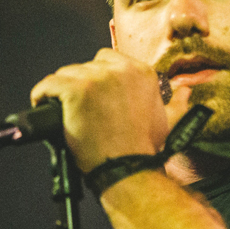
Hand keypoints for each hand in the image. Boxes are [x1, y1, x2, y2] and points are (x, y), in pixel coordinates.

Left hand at [30, 48, 168, 172]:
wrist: (128, 169)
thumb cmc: (143, 151)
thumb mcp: (167, 121)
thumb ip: (176, 103)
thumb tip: (186, 93)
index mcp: (141, 72)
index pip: (106, 60)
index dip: (96, 79)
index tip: (93, 98)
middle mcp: (120, 70)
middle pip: (84, 67)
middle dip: (79, 87)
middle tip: (81, 112)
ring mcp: (97, 79)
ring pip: (65, 75)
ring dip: (61, 93)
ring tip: (66, 114)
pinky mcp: (76, 91)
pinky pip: (48, 85)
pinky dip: (42, 96)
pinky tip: (47, 107)